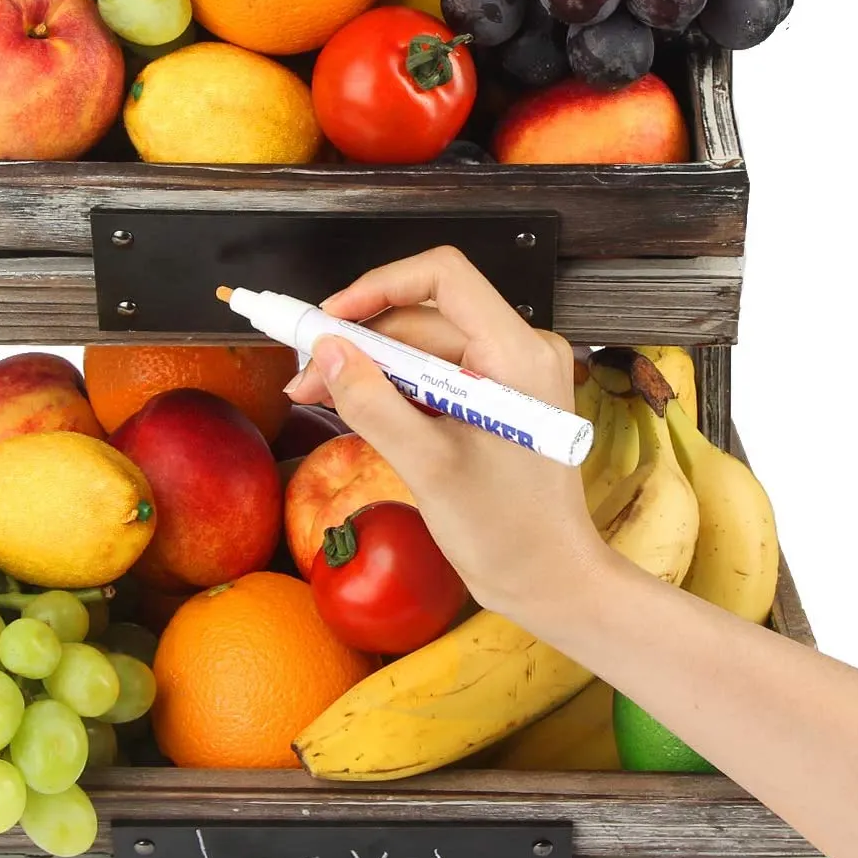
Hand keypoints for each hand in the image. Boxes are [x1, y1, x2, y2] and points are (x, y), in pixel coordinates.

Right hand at [286, 246, 606, 623]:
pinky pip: (439, 372)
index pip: (444, 277)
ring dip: (372, 367)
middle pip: (425, 316)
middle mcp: (522, 350)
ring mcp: (513, 373)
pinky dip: (397, 387)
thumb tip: (327, 351)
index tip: (330, 319)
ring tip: (322, 395)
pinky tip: (361, 407)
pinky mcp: (501, 395)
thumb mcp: (427, 466)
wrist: (550, 580)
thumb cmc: (507, 533)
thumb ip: (372, 403)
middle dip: (361, 342)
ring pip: (425, 346)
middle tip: (307, 378)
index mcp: (517, 354)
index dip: (379, 286)